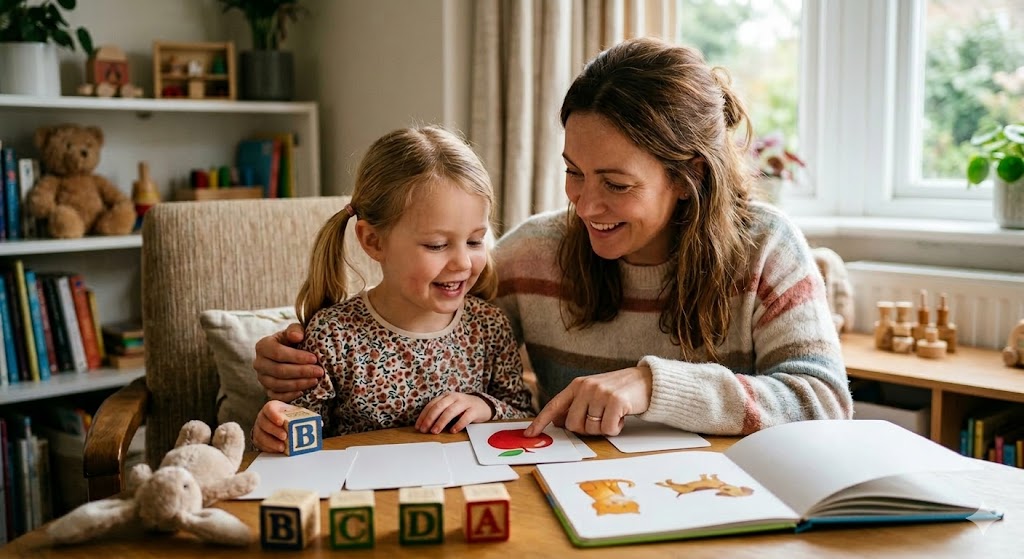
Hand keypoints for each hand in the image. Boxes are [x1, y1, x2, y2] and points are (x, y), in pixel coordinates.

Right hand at [252, 400, 302, 452]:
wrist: (278, 422)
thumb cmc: (288, 417)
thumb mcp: (296, 414)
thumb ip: (306, 417)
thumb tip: (320, 424)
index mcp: (272, 407)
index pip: (269, 408)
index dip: (274, 415)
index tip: (281, 421)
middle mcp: (262, 417)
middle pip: (264, 423)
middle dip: (274, 430)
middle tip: (284, 436)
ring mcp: (259, 428)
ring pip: (260, 435)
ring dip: (271, 442)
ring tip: (282, 447)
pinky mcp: (258, 439)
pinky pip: (260, 444)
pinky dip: (269, 448)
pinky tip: (277, 450)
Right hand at [253, 323, 322, 400]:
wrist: (288, 354)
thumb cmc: (292, 341)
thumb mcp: (294, 331)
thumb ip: (295, 330)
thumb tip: (297, 336)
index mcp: (262, 346)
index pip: (278, 353)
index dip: (297, 357)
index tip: (314, 358)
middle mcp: (259, 363)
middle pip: (279, 370)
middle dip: (301, 372)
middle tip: (319, 372)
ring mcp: (262, 378)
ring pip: (278, 385)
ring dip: (299, 384)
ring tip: (315, 380)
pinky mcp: (267, 390)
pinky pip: (276, 396)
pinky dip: (290, 395)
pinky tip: (303, 392)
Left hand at [415, 392, 492, 433]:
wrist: (483, 405)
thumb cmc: (463, 409)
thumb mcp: (450, 407)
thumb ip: (439, 413)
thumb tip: (425, 426)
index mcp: (446, 396)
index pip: (432, 405)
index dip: (423, 416)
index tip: (418, 426)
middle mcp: (454, 397)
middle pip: (439, 407)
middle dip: (430, 419)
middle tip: (424, 430)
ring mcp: (465, 402)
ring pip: (450, 411)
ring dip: (441, 422)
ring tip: (435, 431)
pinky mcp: (474, 410)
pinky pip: (465, 417)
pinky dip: (458, 424)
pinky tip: (453, 431)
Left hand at [524, 366, 653, 436]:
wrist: (646, 381)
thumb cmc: (619, 390)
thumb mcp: (593, 394)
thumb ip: (576, 405)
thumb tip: (558, 422)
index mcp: (577, 385)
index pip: (554, 405)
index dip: (540, 421)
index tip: (530, 434)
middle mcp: (586, 387)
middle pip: (572, 424)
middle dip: (586, 429)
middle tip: (600, 420)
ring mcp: (600, 393)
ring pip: (590, 428)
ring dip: (603, 428)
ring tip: (613, 415)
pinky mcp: (615, 401)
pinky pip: (608, 429)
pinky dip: (616, 428)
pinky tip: (622, 416)